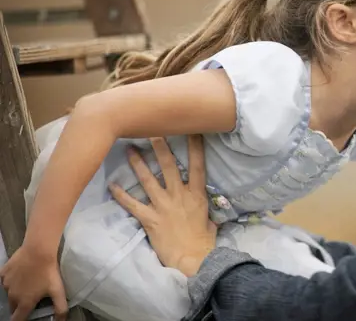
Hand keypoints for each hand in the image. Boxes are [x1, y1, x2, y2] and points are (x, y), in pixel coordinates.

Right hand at [0, 245, 67, 320]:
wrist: (38, 251)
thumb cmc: (49, 272)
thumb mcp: (58, 290)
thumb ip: (60, 308)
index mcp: (24, 302)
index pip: (17, 319)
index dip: (21, 320)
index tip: (25, 316)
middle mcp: (12, 296)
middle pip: (13, 306)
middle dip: (20, 306)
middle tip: (30, 298)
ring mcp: (6, 284)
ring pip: (9, 293)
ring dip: (17, 292)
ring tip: (29, 284)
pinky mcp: (3, 273)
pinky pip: (6, 280)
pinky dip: (13, 280)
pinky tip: (22, 274)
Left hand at [109, 135, 216, 276]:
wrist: (192, 259)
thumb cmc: (203, 242)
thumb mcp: (209, 221)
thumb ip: (203, 211)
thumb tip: (203, 211)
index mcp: (196, 194)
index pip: (197, 165)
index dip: (195, 147)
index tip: (191, 130)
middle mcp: (179, 195)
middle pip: (168, 166)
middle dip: (160, 147)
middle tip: (151, 131)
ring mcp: (163, 205)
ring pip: (148, 180)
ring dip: (137, 164)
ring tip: (129, 149)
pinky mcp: (149, 218)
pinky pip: (132, 204)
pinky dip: (121, 195)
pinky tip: (112, 186)